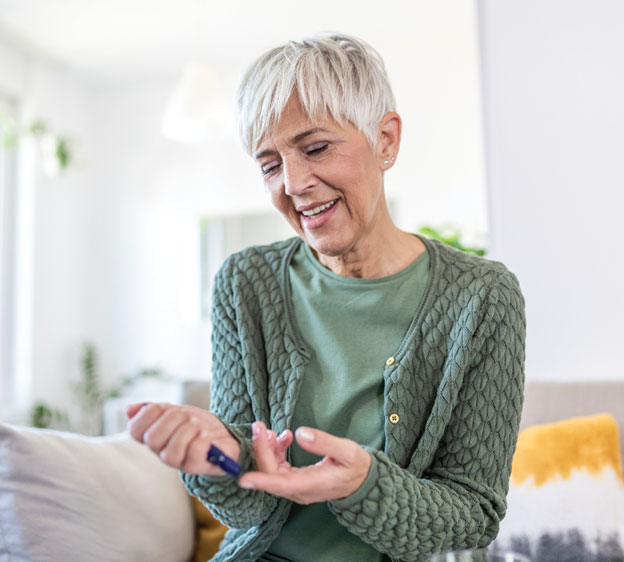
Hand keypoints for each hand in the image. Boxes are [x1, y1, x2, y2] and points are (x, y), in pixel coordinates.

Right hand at [126, 402, 239, 475]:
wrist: (224, 436)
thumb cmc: (197, 425)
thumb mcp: (176, 412)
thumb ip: (154, 410)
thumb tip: (128, 410)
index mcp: (154, 438)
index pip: (135, 430)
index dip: (148, 414)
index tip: (164, 407)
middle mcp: (162, 453)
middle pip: (153, 439)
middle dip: (171, 419)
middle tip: (186, 416)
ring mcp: (180, 462)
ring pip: (171, 451)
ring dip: (187, 430)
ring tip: (198, 426)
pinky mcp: (198, 466)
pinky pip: (193, 453)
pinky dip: (201, 440)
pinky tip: (206, 436)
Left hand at [238, 421, 371, 503]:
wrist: (361, 481)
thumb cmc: (355, 466)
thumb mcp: (347, 451)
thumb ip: (324, 443)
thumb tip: (300, 433)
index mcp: (312, 485)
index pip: (281, 485)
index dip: (262, 481)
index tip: (244, 478)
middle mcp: (299, 490)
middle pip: (271, 473)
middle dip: (261, 449)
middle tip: (259, 425)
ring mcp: (296, 487)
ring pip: (272, 470)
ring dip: (267, 449)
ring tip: (271, 430)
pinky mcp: (295, 481)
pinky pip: (277, 468)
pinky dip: (275, 451)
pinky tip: (283, 438)